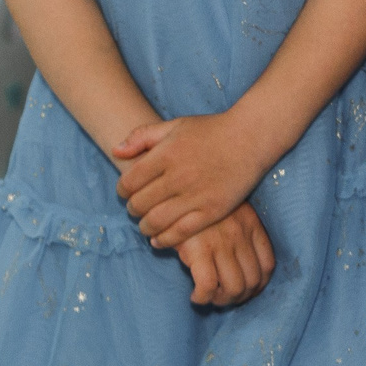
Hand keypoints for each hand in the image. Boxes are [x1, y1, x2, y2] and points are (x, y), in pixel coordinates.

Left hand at [113, 112, 272, 250]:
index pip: (129, 181)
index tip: (125, 192)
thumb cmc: (210, 130)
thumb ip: (141, 136)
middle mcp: (178, 176)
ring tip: (145, 225)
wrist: (250, 138)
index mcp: (165, 154)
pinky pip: (182, 232)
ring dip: (145, 227)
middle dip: (132, 209)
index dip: (121, 190)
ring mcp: (196, 195)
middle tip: (134, 210)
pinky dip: (166, 240)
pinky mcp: (212, 210)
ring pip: (157, 221)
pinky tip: (159, 240)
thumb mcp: (173, 125)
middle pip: (140, 203)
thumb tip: (115, 151)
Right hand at [176, 204, 274, 306]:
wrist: (167, 190)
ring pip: (233, 288)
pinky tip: (195, 296)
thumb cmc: (194, 203)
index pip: (267, 266)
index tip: (246, 292)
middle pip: (252, 281)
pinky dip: (203, 298)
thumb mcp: (224, 208)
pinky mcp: (198, 250)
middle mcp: (239, 234)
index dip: (258, 286)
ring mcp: (220, 243)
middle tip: (223, 298)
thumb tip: (243, 267)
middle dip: (239, 297)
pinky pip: (208, 286)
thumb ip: (238, 230)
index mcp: (250, 223)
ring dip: (222, 301)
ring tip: (210, 298)